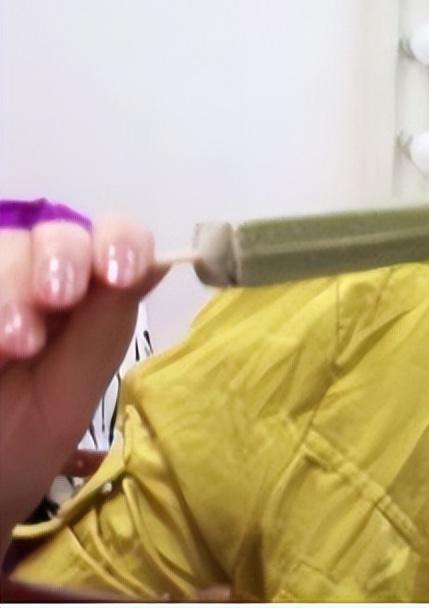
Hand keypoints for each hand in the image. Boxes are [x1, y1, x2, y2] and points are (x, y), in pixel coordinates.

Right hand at [0, 215, 165, 542]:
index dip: (121, 242)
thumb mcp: (70, 392)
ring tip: (13, 345)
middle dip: (63, 261)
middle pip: (57, 234)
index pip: (117, 238)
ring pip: (6, 246)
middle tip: (58, 300)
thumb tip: (163, 261)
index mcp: (89, 295)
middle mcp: (38, 278)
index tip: (120, 274)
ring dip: (12, 289)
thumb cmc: (19, 444)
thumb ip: (106, 326)